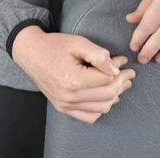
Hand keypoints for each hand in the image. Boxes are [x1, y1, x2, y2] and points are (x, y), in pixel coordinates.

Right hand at [11, 26, 134, 124]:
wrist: (30, 53)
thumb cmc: (53, 45)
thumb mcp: (77, 42)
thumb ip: (99, 55)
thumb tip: (116, 69)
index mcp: (73, 79)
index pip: (107, 79)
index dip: (119, 70)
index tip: (123, 61)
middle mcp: (69, 96)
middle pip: (107, 95)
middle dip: (122, 83)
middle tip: (128, 73)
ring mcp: (65, 104)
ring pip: (101, 108)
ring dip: (115, 96)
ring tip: (120, 84)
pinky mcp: (63, 108)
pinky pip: (89, 117)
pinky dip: (100, 108)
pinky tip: (105, 97)